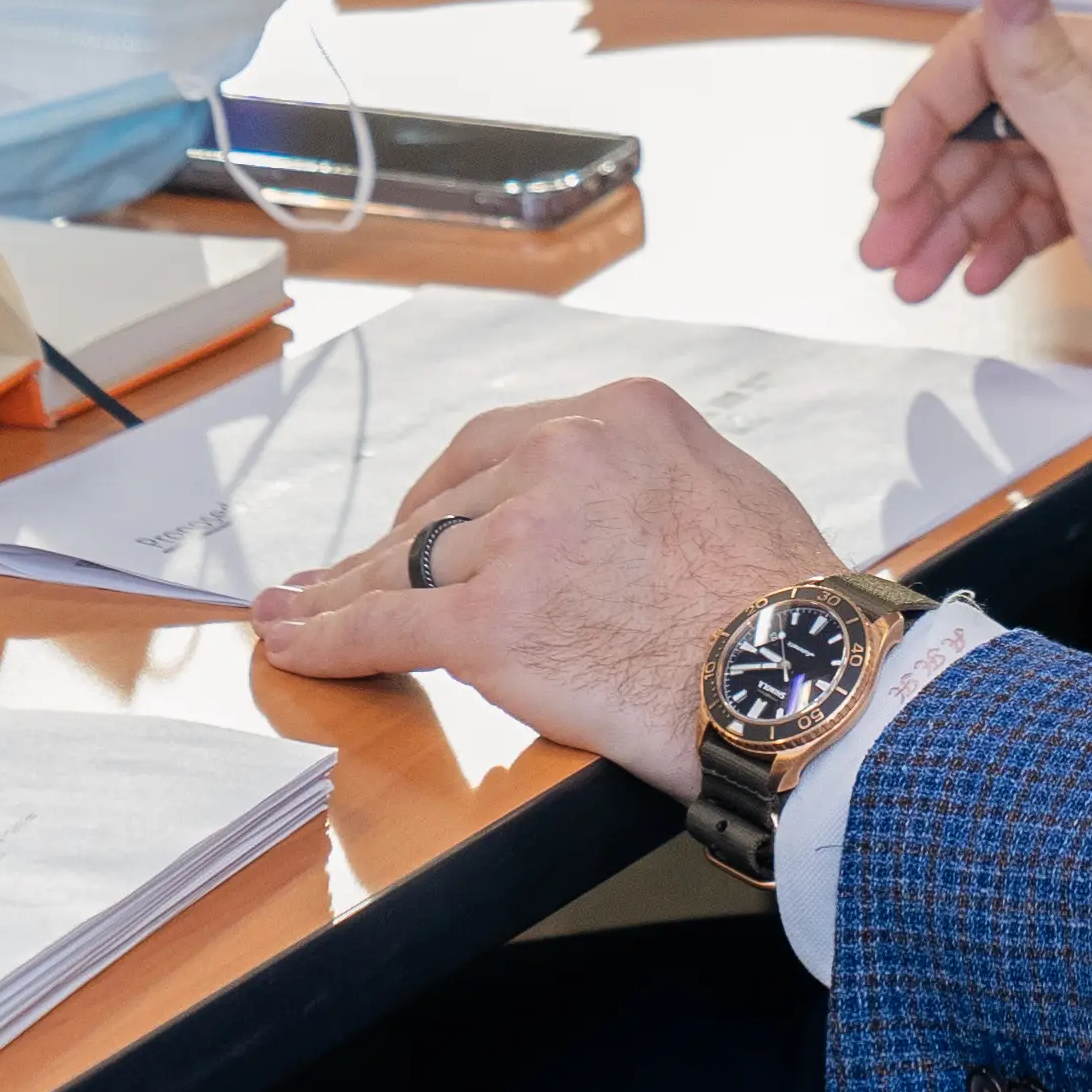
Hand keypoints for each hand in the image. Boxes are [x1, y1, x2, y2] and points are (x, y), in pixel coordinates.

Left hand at [247, 376, 843, 798]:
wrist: (799, 677)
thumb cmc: (787, 605)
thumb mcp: (728, 487)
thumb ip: (653, 480)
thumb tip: (619, 513)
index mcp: (622, 414)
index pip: (501, 444)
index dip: (448, 491)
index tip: (423, 521)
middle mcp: (561, 454)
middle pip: (445, 502)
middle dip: (391, 544)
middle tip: (343, 572)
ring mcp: (518, 535)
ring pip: (406, 562)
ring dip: (343, 590)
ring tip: (295, 606)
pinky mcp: (489, 620)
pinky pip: (384, 626)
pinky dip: (327, 638)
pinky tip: (292, 641)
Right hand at [859, 0, 1091, 399]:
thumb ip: (1042, 72)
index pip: (992, 57)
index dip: (926, 119)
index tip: (890, 183)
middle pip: (994, 116)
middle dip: (930, 186)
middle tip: (883, 249)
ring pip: (1012, 165)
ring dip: (954, 220)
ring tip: (912, 277)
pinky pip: (1046, 199)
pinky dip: (1002, 235)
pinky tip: (973, 273)